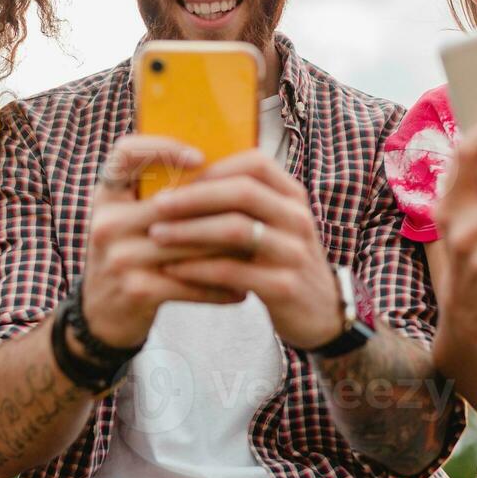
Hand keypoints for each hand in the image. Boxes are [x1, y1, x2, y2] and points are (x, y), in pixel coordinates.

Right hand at [81, 136, 245, 347]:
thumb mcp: (131, 219)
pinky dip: (220, 287)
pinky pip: (191, 283)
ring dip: (230, 249)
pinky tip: (242, 290)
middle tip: (257, 208)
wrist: (102, 313)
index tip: (200, 158)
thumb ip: (161, 195)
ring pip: (191, 244)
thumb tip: (228, 168)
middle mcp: (108, 222)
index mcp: (108, 195)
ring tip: (259, 247)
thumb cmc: (130, 255)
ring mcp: (120, 257)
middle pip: (174, 203)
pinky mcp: (136, 290)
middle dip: (220, 207)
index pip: (126, 152)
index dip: (162, 147)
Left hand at [149, 150, 341, 350]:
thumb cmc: (280, 263)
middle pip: (243, 192)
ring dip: (190, 231)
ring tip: (157, 235)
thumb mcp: (273, 225)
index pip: (255, 163)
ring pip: (236, 230)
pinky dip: (198, 269)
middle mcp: (297, 219)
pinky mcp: (284, 287)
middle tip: (156, 205)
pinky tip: (172, 270)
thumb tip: (184, 178)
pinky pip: (232, 272)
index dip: (214, 167)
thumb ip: (243, 203)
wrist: (320, 313)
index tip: (177, 177)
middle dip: (193, 197)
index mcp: (292, 196)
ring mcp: (294, 253)